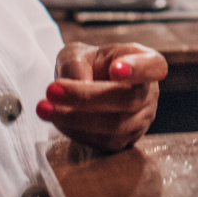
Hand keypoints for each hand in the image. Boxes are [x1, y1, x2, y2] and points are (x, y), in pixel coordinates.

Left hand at [37, 42, 166, 151]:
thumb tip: (76, 87)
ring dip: (75, 118)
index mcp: (146, 62)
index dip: (138, 69)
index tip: (115, 70)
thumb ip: (75, 65)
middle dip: (87, 98)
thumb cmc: (85, 66)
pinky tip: (55, 118)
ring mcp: (140, 121)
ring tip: (44, 108)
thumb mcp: (76, 54)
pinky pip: (102, 142)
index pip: (154, 66)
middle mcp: (148, 93)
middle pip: (128, 99)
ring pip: (114, 126)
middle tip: (52, 90)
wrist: (81, 90)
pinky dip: (75, 131)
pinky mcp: (124, 142)